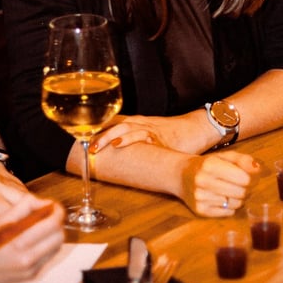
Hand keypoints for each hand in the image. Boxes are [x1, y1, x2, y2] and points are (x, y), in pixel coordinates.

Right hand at [0, 194, 64, 282]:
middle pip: (59, 236)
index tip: (52, 205)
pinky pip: (47, 258)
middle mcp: (27, 259)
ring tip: (41, 227)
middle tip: (49, 215)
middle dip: (57, 223)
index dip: (56, 210)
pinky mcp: (29, 277)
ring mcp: (29, 270)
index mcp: (20, 242)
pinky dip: (46, 247)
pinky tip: (34, 241)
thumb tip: (43, 202)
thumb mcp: (0, 220)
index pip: (53, 223)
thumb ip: (24, 207)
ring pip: (55, 248)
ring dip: (53, 235)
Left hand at [90, 112, 206, 154]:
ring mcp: (152, 128)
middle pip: (115, 124)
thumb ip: (140, 144)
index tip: (82, 142)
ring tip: (97, 146)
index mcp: (139, 124)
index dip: (97, 132)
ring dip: (109, 136)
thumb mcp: (156, 137)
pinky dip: (131, 138)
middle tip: (84, 147)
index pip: (113, 124)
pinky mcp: (162, 135)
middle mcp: (143, 123)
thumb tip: (123, 158)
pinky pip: (143, 135)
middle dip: (98, 135)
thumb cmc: (179, 134)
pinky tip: (120, 143)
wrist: (201, 127)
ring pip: (126, 127)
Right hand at [180, 150, 260, 216]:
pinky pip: (228, 213)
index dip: (251, 178)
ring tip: (232, 190)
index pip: (244, 178)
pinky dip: (230, 206)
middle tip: (243, 184)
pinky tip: (223, 198)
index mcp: (210, 165)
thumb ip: (243, 160)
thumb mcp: (224, 156)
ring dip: (239, 198)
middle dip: (247, 189)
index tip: (249, 176)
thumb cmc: (207, 165)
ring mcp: (200, 198)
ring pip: (236, 204)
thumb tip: (258, 169)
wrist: (180, 175)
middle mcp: (203, 181)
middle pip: (241, 192)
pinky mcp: (200, 210)